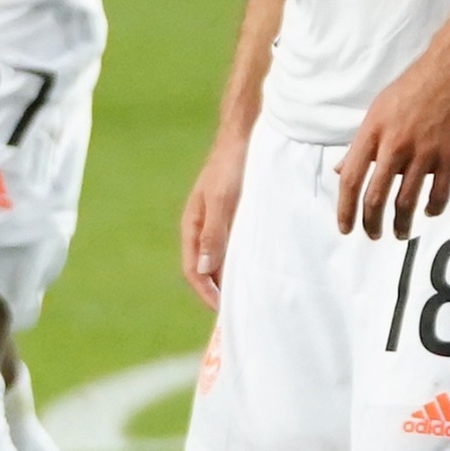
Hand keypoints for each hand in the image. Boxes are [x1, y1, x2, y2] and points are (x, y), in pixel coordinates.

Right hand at [181, 127, 251, 308]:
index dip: (206, 293)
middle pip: (205, 270)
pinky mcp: (233, 217)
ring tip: (248, 298)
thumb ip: (213, 234)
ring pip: (219, 260)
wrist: (243, 137)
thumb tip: (202, 270)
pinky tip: (257, 271)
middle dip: (216, 293)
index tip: (223, 311)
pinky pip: (233, 247)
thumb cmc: (230, 166)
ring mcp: (217, 223)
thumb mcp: (221, 201)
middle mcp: (202, 228)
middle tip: (235, 314)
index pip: (192, 271)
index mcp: (192, 226)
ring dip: (229, 279)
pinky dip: (240, 262)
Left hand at [337, 45, 449, 239]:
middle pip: (376, 197)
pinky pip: (439, 194)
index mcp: (373, 132)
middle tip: (373, 234)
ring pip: (406, 202)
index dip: (345, 209)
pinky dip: (432, 209)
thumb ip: (361, 144)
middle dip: (371, 224)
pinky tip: (428, 212)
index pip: (352, 179)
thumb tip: (342, 170)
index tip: (345, 227)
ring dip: (401, 224)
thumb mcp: (378, 110)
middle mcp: (396, 145)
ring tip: (401, 233)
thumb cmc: (414, 86)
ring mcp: (424, 152)